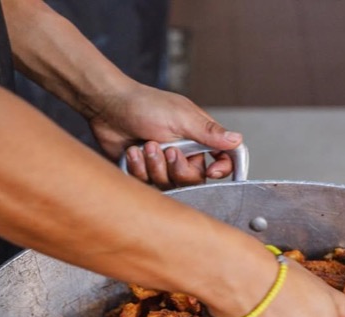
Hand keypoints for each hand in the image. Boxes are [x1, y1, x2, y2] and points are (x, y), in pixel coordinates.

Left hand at [87, 81, 242, 187]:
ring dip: (154, 167)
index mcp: (197, 138)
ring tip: (144, 146)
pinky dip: (138, 168)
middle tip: (165, 150)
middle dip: (177, 169)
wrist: (106, 107)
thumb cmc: (144, 105)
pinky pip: (147, 184)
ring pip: (169, 184)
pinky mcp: (143, 173)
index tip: (212, 172)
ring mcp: (162, 164)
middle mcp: (183, 153)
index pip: (221, 161)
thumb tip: (237, 140)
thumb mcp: (181, 117)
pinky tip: (132, 152)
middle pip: (193, 180)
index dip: (221, 170)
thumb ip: (209, 132)